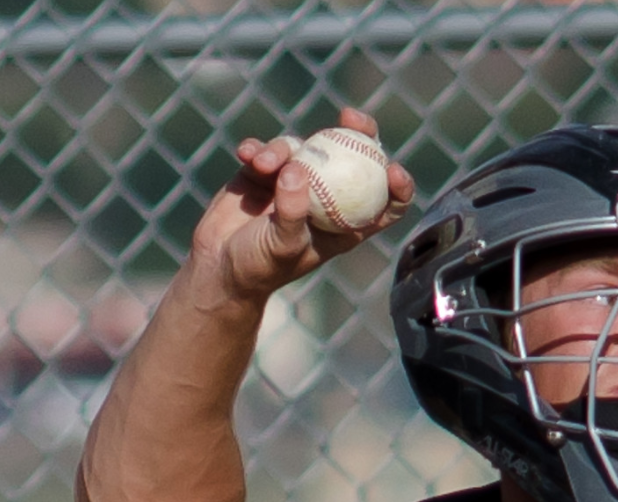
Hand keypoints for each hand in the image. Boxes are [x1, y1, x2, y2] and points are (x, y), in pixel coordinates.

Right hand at [193, 107, 415, 304]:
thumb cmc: (259, 266)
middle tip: (350, 118)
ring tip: (262, 164)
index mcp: (344, 224)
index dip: (398, 186)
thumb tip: (298, 169)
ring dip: (282, 149)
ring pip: (305, 149)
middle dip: (359, 132)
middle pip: (355, 159)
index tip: (393, 169)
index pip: (385, 204)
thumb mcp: (282, 245)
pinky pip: (268, 149)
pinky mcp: (267, 172)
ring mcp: (297, 181)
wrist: (219, 265)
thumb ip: (293, 210)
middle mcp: (327, 199)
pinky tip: (246, 154)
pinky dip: (258, 149)